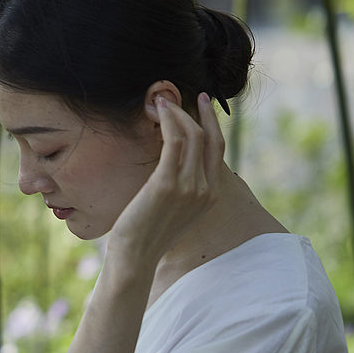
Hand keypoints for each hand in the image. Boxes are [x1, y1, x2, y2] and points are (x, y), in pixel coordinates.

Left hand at [106, 92, 225, 272]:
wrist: (135, 257)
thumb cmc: (148, 232)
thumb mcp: (174, 209)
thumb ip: (182, 186)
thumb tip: (173, 160)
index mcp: (211, 196)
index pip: (218, 149)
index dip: (211, 123)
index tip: (201, 104)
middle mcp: (205, 190)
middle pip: (208, 138)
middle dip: (197, 112)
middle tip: (182, 95)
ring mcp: (188, 187)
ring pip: (191, 135)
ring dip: (176, 113)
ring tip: (161, 101)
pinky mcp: (167, 184)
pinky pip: (173, 141)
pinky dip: (167, 121)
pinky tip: (158, 111)